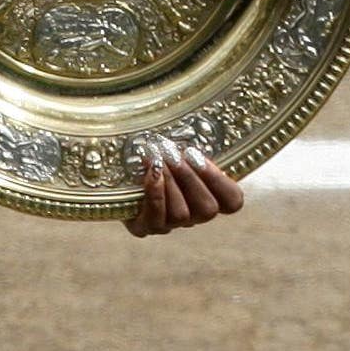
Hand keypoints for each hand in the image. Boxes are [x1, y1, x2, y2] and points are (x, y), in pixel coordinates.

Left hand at [125, 137, 244, 237]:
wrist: (116, 169)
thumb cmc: (154, 153)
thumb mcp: (177, 147)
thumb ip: (192, 146)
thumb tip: (199, 121)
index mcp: (209, 195)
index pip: (233, 201)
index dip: (220, 181)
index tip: (198, 155)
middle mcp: (193, 216)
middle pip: (208, 210)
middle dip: (191, 179)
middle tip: (175, 156)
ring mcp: (170, 225)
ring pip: (182, 215)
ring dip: (170, 183)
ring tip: (159, 160)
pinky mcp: (144, 228)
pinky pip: (156, 219)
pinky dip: (155, 193)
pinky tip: (151, 173)